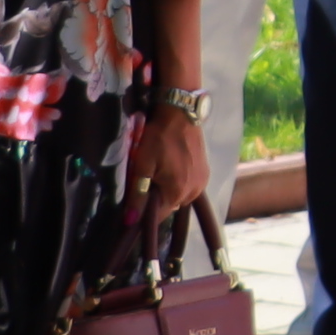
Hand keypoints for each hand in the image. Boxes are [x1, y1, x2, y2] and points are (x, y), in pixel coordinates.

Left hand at [132, 103, 213, 225]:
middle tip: (145, 180)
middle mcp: (194, 192)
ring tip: (159, 172)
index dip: (143, 212)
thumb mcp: (143, 165)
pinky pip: (189, 187)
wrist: (182, 113)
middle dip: (156, 199)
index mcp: (178, 193)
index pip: (158, 216)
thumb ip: (137, 195)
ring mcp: (202, 182)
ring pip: (179, 197)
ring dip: (168, 191)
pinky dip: (178, 183)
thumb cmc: (160, 138)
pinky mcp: (205, 172)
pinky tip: (171, 168)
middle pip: (169, 206)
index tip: (134, 202)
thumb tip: (130, 220)